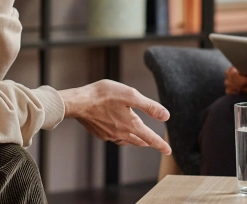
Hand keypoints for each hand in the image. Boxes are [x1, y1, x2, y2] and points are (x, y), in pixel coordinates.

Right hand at [57, 80, 171, 153]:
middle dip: (148, 142)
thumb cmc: (103, 95)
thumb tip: (165, 116)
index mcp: (131, 125)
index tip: (168, 151)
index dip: (161, 145)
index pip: (150, 138)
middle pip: (139, 141)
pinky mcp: (99, 132)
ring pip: (126, 141)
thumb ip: (149, 106)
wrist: (78, 102)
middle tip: (154, 143)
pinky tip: (117, 129)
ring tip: (138, 137)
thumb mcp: (130, 95)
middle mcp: (121, 133)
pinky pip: (113, 137)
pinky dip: (119, 135)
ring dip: (134, 140)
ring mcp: (109, 135)